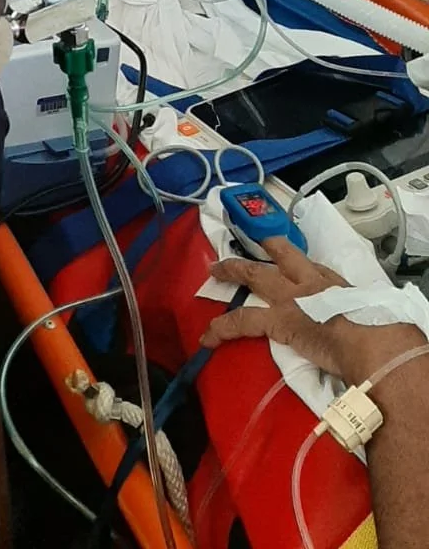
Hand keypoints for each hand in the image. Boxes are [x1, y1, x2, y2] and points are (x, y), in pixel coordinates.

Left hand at [200, 237, 424, 385]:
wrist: (376, 345)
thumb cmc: (385, 333)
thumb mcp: (377, 315)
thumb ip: (364, 316)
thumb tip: (371, 331)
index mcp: (335, 281)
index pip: (311, 266)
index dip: (293, 262)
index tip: (284, 258)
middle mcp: (310, 281)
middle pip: (278, 255)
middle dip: (258, 250)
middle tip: (240, 248)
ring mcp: (291, 297)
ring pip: (253, 275)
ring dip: (231, 271)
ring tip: (213, 271)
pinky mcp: (279, 320)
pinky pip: (243, 321)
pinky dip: (222, 327)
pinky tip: (207, 336)